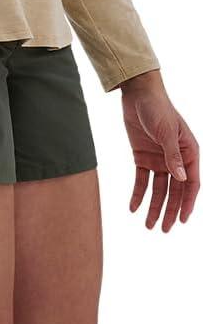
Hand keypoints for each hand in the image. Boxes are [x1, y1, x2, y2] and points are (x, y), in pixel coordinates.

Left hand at [121, 70, 199, 230]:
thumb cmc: (158, 109)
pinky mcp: (143, 157)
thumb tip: (182, 180)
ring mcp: (159, 159)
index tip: (181, 220)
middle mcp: (176, 158)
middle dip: (169, 210)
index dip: (186, 203)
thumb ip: (173, 156)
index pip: (191, 183)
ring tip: (148, 225)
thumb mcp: (167, 132)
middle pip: (174, 190)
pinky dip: (138, 194)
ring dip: (154, 206)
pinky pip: (142, 180)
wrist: (137, 94)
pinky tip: (133, 208)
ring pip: (158, 189)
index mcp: (189, 152)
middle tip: (164, 229)